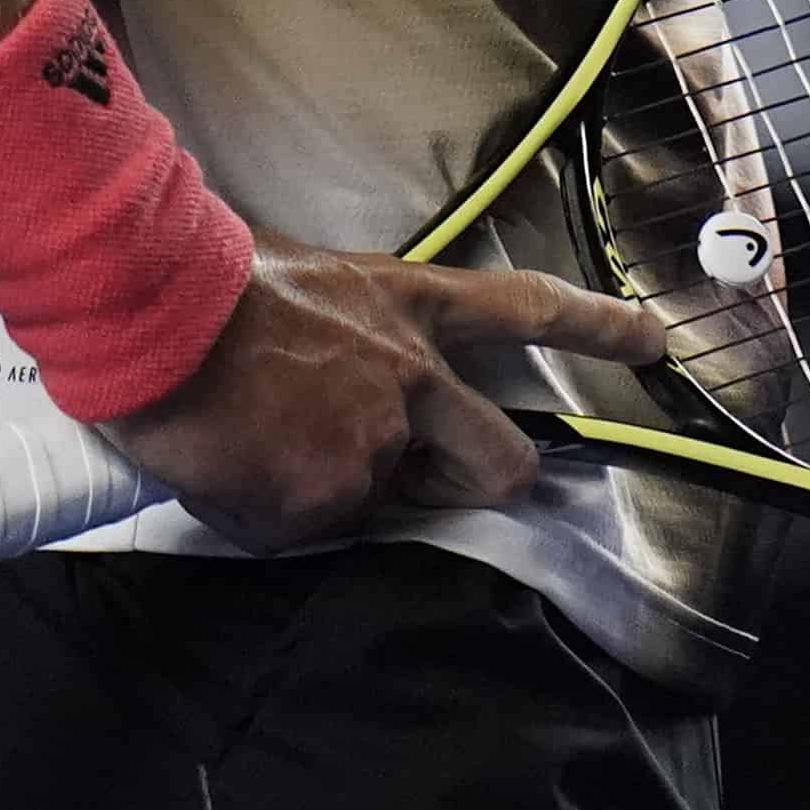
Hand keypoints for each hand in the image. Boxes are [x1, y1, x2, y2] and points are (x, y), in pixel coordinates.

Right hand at [102, 244, 665, 553]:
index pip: (530, 310)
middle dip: (487, 481)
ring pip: (384, 501)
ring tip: (263, 447)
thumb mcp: (308, 281)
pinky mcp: (328, 504)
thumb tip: (331, 372)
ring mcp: (377, 449)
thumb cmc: (212, 280)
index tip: (655, 343)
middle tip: (448, 483)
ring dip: (339, 490)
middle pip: (501, 460)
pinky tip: (232, 471)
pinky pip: (311, 529)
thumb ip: (349, 330)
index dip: (600, 329)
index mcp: (410, 306)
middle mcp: (415, 381)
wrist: (154, 316)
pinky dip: (276, 514)